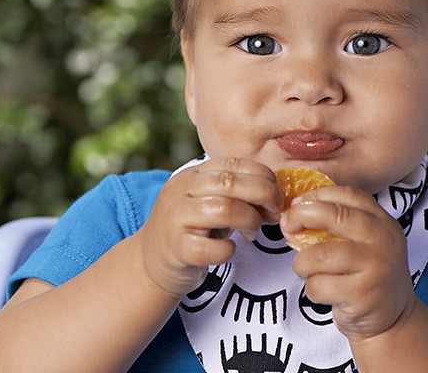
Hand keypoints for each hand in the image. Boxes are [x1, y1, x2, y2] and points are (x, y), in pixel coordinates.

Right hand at [137, 157, 283, 298]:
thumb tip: (276, 199)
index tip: (277, 194)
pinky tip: (229, 251)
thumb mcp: (212, 202)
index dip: (263, 176)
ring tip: (253, 232)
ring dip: (249, 220)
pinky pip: (210, 247)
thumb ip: (240, 195)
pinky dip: (228, 250)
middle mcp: (181, 191)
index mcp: (193, 174)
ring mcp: (176, 219)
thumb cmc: (193, 230)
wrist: (150, 263)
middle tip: (273, 212)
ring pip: (222, 209)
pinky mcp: (176, 249)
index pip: (234, 163)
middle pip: (230, 182)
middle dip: (262, 195)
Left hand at [280, 185, 413, 341]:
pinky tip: (322, 291)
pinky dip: (311, 288)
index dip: (317, 195)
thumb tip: (293, 211)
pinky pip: (319, 285)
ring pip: (320, 255)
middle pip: (335, 215)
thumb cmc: (367, 273)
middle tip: (288, 226)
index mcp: (382, 221)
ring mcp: (376, 267)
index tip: (296, 204)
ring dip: (302, 262)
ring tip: (306, 269)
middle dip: (302, 216)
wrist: (394, 317)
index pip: (348, 195)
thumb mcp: (363, 242)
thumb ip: (338, 224)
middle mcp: (383, 239)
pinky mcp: (363, 295)